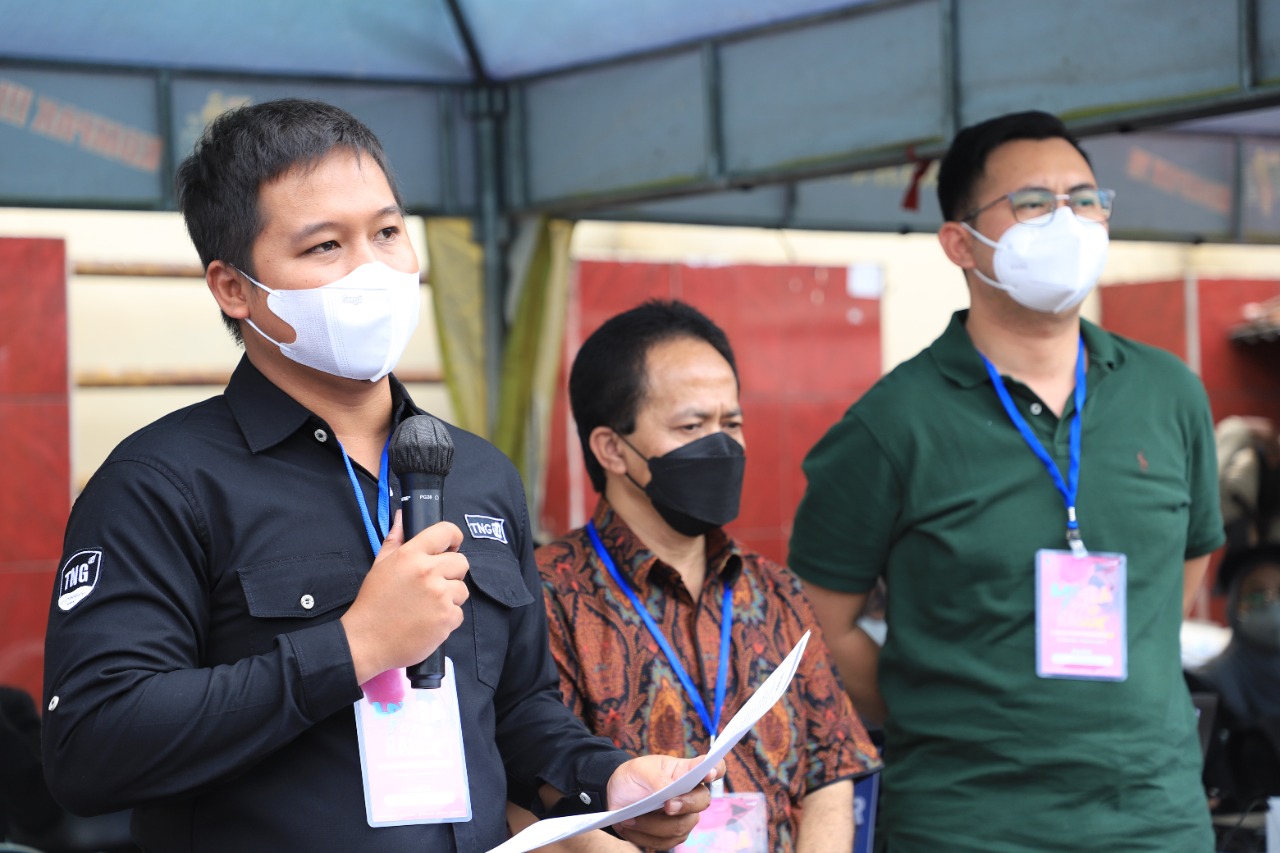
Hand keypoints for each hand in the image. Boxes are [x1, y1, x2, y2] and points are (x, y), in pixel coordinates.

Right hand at [341, 512, 469, 682]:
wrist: (366, 641)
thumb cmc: (373, 603)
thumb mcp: (380, 566)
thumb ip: (395, 539)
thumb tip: (402, 516)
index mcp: (411, 555)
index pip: (446, 532)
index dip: (453, 539)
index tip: (451, 547)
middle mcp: (428, 572)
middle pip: (461, 562)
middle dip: (451, 572)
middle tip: (434, 584)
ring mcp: (440, 596)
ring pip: (462, 589)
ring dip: (450, 598)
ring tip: (427, 606)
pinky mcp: (447, 618)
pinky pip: (459, 613)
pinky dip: (447, 619)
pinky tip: (428, 622)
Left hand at [607, 754, 724, 849]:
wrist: (617, 797)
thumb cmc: (633, 777)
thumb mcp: (639, 769)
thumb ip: (657, 778)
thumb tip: (671, 791)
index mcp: (686, 771)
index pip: (713, 768)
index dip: (715, 770)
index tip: (708, 774)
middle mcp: (691, 794)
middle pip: (703, 801)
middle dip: (685, 805)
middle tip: (666, 805)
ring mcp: (685, 816)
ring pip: (681, 826)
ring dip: (653, 825)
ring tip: (630, 818)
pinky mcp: (673, 835)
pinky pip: (665, 842)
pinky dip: (644, 836)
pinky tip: (629, 827)